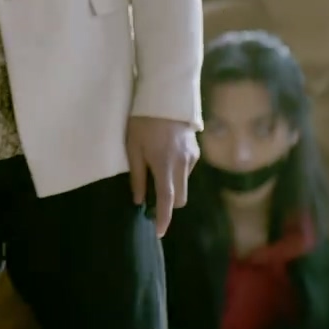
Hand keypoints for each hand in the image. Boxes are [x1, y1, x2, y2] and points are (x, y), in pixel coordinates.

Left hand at [126, 115, 196, 237]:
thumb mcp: (132, 147)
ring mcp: (192, 157)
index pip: (167, 200)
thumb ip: (137, 175)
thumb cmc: (142, 120)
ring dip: (173, 187)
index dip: (164, 218)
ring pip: (185, 184)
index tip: (159, 232)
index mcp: (164, 165)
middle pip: (180, 198)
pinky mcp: (196, 150)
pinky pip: (188, 170)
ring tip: (156, 172)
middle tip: (151, 200)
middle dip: (169, 205)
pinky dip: (177, 173)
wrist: (166, 95)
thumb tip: (139, 200)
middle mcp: (183, 164)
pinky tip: (165, 158)